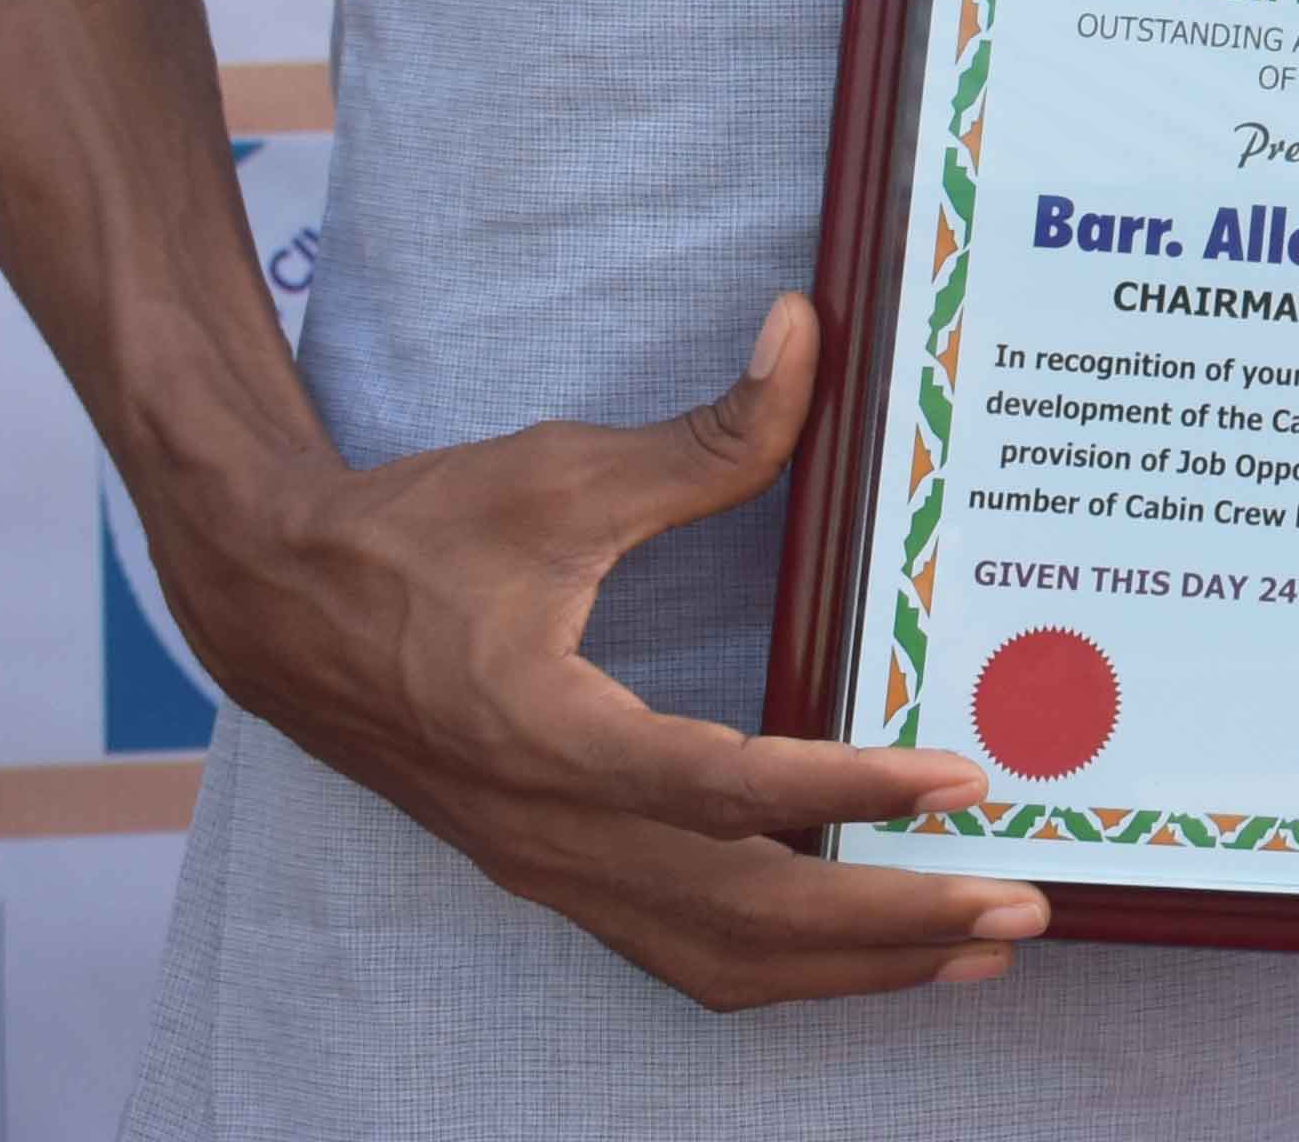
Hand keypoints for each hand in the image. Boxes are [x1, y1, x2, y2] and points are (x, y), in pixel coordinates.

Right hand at [142, 296, 1043, 1010]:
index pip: (717, 792)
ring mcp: (551, 867)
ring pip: (718, 958)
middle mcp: (550, 829)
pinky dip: (786, 963)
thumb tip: (804, 330)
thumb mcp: (560, 473)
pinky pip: (683, 951)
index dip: (844, 791)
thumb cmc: (415, 535)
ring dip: (853, 967)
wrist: (275, 607)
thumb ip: (705, 432)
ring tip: (980, 948)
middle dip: (890, 925)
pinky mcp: (556, 872)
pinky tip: (872, 949)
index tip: (960, 778)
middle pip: (741, 916)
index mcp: (544, 734)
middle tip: (1022, 906)